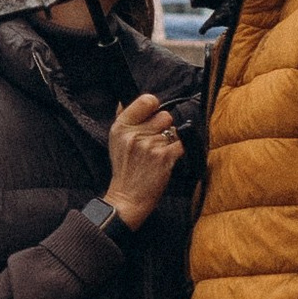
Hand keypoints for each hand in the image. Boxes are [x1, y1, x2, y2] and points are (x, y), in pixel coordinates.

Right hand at [104, 92, 183, 229]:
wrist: (127, 198)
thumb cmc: (125, 171)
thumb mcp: (115, 142)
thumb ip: (123, 119)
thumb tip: (123, 100)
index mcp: (121, 127)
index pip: (147, 100)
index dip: (154, 106)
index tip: (153, 115)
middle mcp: (134, 134)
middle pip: (165, 115)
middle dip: (163, 127)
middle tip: (154, 142)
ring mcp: (150, 145)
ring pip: (174, 130)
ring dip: (170, 141)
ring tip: (158, 154)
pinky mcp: (164, 156)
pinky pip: (182, 144)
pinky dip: (178, 151)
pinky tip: (167, 160)